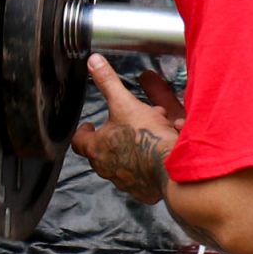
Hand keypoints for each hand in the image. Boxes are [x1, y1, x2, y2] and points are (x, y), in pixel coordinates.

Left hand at [71, 55, 183, 203]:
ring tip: (153, 131)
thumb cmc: (146, 137)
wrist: (172, 168)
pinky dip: (151, 163)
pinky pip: (145, 175)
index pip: (80, 142)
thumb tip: (94, 62)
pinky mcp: (144, 191)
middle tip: (127, 124)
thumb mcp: (125, 103)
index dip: (84, 132)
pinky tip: (163, 151)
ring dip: (135, 147)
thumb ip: (108, 82)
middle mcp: (107, 168)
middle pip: (104, 152)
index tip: (89, 126)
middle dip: (116, 136)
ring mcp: (125, 181)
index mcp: (97, 148)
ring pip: (126, 162)